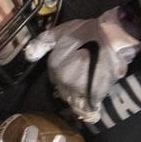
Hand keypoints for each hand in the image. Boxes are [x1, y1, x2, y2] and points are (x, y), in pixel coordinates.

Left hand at [26, 9, 140, 123]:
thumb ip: (43, 42)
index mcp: (54, 66)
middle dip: (71, 87)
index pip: (55, 78)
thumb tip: (28, 56)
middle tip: (84, 78)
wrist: (112, 37)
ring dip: (80, 98)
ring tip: (90, 91)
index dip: (64, 74)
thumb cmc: (87, 32)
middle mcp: (63, 80)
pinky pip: (88, 108)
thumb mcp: (61, 31)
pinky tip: (94, 107)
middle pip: (64, 90)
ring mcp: (78, 89)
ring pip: (75, 100)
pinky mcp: (93, 95)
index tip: (74, 70)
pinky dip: (90, 109)